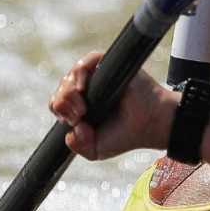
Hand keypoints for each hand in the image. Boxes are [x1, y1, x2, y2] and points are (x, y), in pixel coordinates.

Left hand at [49, 51, 178, 159]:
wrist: (151, 125)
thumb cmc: (127, 135)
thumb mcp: (95, 150)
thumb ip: (77, 145)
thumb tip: (72, 128)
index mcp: (82, 106)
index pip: (58, 102)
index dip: (60, 111)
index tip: (75, 122)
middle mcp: (89, 89)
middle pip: (61, 89)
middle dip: (63, 105)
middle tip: (81, 116)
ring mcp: (99, 76)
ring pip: (71, 76)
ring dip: (69, 94)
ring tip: (84, 109)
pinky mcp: (110, 66)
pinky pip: (88, 60)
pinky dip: (80, 71)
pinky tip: (82, 87)